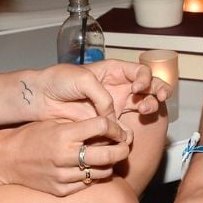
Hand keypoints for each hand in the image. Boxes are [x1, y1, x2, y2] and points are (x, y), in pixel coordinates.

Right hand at [0, 115, 132, 196]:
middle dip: (122, 149)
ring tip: (108, 157)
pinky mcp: (60, 190)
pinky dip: (93, 175)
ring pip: (102, 172)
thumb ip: (80, 124)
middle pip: (108, 154)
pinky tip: (90, 168)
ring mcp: (63, 176)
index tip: (118, 129)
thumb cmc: (32, 135)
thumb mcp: (54, 122)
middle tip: (125, 146)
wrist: (7, 158)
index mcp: (64, 134)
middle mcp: (65, 156)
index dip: (115, 127)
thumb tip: (110, 125)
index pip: (102, 127)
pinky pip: (87, 184)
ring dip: (110, 164)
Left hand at [34, 60, 170, 121]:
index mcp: (114, 71)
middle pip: (149, 87)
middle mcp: (118, 87)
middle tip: (158, 98)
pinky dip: (129, 131)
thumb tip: (112, 118)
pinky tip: (127, 132)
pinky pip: (124, 128)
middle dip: (159, 91)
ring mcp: (114, 105)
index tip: (138, 87)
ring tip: (144, 110)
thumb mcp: (83, 80)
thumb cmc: (59, 80)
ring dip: (149, 107)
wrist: (42, 98)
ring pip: (142, 107)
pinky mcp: (106, 123)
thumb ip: (102, 97)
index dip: (146, 78)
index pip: (140, 72)